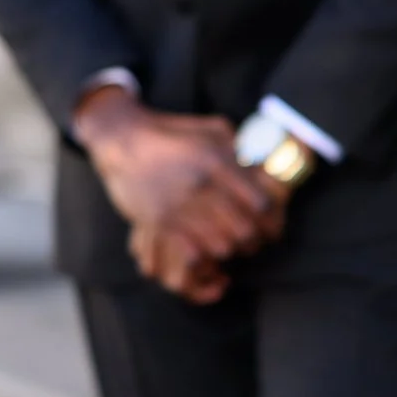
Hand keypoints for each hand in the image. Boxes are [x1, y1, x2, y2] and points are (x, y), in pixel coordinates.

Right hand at [73, 87, 282, 305]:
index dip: (274, 220)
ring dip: (231, 252)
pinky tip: (211, 264)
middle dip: (255, 240)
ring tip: (232, 247)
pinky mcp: (157, 224)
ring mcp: (177, 207)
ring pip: (222, 248)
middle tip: (254, 240)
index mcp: (216, 161)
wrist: (123, 140)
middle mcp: (199, 186)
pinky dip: (206, 266)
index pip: (261, 203)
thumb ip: (242, 148)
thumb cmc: (173, 133)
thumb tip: (268, 169)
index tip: (273, 225)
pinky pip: (191, 258)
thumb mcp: (213, 129)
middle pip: (245, 230)